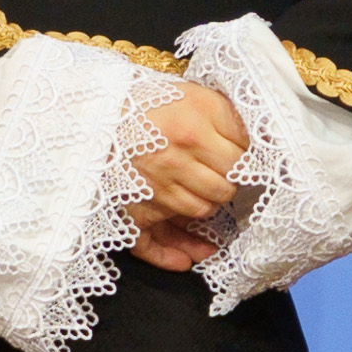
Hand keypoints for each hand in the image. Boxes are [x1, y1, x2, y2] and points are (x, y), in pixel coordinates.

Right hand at [123, 84, 244, 274]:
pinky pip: (153, 242)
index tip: (242, 157)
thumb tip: (259, 142)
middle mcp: (176, 157)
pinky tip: (187, 259)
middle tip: (222, 175)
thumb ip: (225, 116)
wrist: (91, 109)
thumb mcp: (191, 92)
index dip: (245, 157)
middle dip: (227, 183)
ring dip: (206, 208)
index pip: (242, 156)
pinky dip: (171, 255)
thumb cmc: (144, 100)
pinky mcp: (131, 207)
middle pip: (225, 188)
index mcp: (193, 123)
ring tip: (202, 194)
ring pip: (201, 211)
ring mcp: (154, 186)